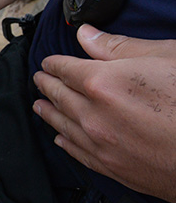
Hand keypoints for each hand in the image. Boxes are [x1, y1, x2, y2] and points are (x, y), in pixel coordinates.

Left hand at [33, 24, 175, 202]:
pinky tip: (60, 138)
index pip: (64, 69)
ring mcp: (101, 144)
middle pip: (58, 96)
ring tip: (39, 105)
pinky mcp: (112, 168)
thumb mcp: (164, 57)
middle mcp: (93, 115)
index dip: (53, 63)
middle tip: (39, 79)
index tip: (47, 61)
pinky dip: (65, 142)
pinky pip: (77, 152)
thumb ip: (118, 47)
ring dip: (48, 112)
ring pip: (62, 124)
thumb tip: (85, 34)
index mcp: (102, 83)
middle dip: (46, 84)